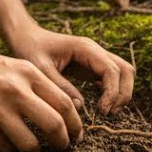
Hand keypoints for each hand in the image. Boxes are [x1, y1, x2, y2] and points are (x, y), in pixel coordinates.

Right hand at [0, 42, 81, 151]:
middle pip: (55, 125)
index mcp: (27, 72)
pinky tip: (11, 150)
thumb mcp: (9, 66)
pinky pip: (5, 149)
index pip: (66, 103)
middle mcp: (15, 89)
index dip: (76, 125)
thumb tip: (59, 112)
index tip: (75, 136)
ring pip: (31, 144)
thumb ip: (32, 85)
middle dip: (63, 143)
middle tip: (62, 150)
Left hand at [7, 27, 135, 115]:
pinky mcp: (92, 66)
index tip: (102, 111)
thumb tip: (80, 106)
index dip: (112, 92)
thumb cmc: (30, 49)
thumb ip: (60, 86)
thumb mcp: (40, 69)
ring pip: (123, 73)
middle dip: (123, 94)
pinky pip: (112, 78)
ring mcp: (96, 58)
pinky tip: (101, 104)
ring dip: (121, 93)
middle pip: (125, 70)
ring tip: (106, 112)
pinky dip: (113, 91)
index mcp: (85, 48)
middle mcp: (95, 51)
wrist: (25, 38)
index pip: (112, 70)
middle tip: (108, 113)